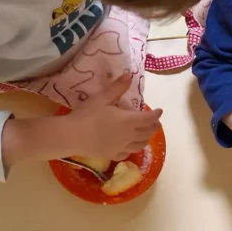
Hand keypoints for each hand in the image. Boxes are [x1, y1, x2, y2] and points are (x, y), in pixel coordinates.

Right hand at [0, 73, 161, 167]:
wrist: (71, 136)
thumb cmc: (87, 115)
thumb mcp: (102, 98)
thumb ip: (117, 88)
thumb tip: (129, 75)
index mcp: (129, 121)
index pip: (148, 118)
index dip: (155, 114)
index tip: (160, 111)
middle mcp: (129, 136)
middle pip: (147, 132)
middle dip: (153, 127)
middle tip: (156, 123)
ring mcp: (121, 147)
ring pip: (139, 145)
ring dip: (146, 139)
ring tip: (147, 135)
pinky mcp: (112, 155)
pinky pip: (127, 153)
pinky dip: (132, 149)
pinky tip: (130, 147)